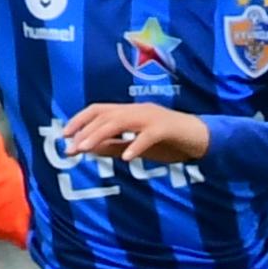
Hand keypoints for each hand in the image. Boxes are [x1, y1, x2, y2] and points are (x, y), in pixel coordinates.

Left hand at [59, 103, 211, 167]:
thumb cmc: (170, 143)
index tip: (64, 135)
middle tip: (71, 148)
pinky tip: (127, 159)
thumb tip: (89, 149)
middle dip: (85, 131)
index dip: (80, 120)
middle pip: (106, 115)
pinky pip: (148, 136)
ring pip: (121, 121)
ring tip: (86, 149)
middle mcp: (138, 110)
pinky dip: (136, 145)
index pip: (99, 109)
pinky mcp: (167, 128)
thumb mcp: (137, 147)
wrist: (203, 139)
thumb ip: (115, 146)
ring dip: (100, 135)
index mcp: (131, 112)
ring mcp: (152, 117)